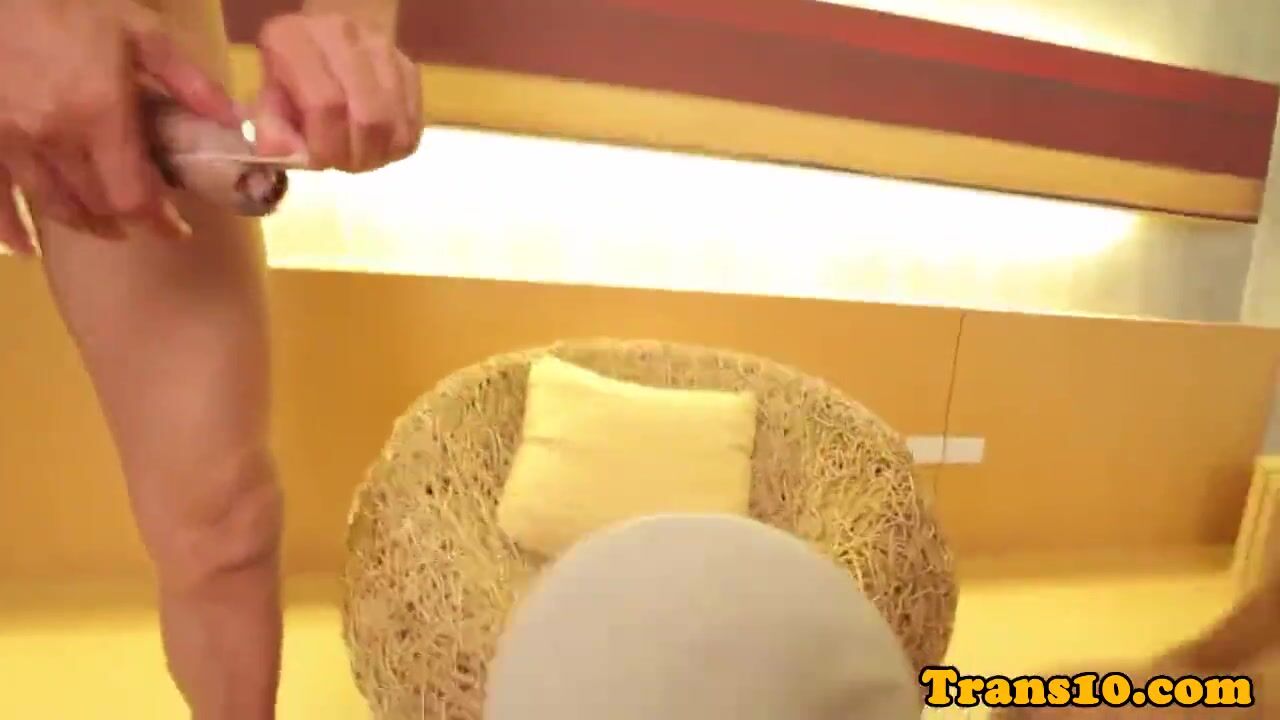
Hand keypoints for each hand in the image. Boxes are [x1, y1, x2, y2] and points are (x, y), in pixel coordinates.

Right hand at [0, 0, 238, 253]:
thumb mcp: (141, 32)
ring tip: (108, 225)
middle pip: (98, 207)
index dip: (159, 223)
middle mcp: (54, 138)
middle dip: (129, 221)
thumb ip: (189, 81)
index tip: (177, 229)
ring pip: (55, 206)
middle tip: (148, 218)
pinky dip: (11, 230)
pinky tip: (25, 248)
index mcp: (100, 115)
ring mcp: (12, 141)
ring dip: (86, 223)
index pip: (134, 197)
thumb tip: (233, 121)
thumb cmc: (71, 5)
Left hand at [251, 12, 422, 172]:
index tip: (317, 161)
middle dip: (353, 155)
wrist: (330, 42)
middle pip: (368, 117)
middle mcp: (344, 35)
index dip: (325, 146)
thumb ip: (273, 130)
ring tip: (356, 154)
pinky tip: (375, 144)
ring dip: (375, 154)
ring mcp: (384, 50)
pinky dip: (392, 147)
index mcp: (296, 38)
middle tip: (339, 162)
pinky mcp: (409, 70)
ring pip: (394, 125)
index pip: (325, 104)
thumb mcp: (269, 100)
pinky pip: (411, 127)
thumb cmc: (292, 76)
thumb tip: (292, 156)